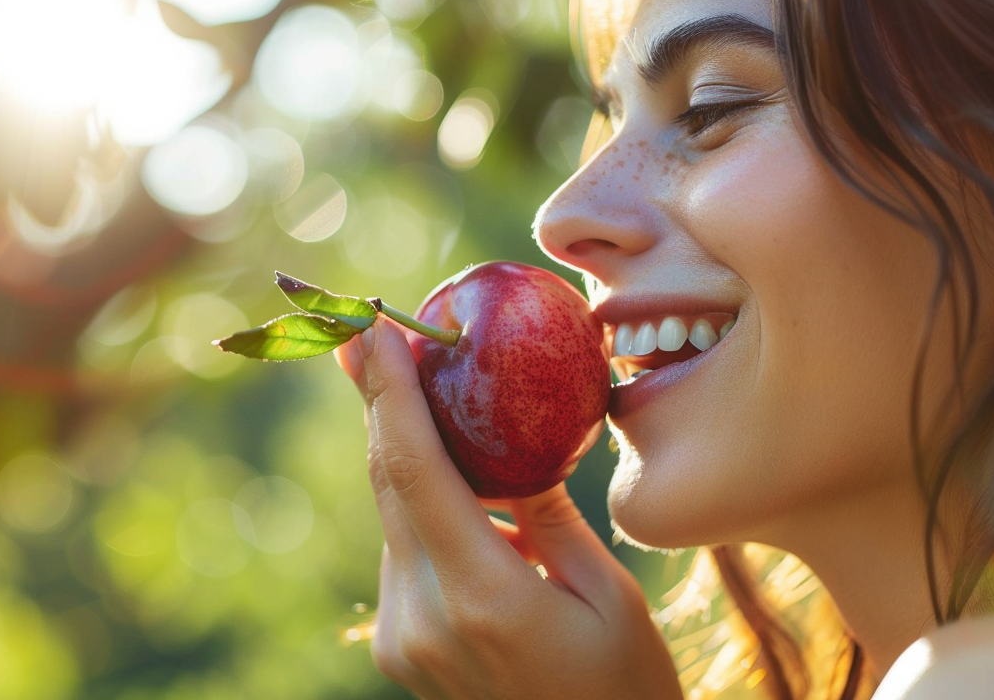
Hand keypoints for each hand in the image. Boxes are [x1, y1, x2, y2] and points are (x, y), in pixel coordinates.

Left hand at [336, 318, 683, 699]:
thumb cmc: (626, 693)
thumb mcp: (608, 596)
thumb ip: (551, 516)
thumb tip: (516, 447)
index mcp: (482, 598)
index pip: (416, 472)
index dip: (389, 395)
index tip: (371, 330)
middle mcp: (421, 617)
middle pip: (388, 484)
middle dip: (378, 404)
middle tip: (367, 334)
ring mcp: (402, 638)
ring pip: (392, 515)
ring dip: (403, 452)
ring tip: (415, 387)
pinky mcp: (398, 647)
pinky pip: (402, 551)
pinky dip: (418, 503)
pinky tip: (448, 475)